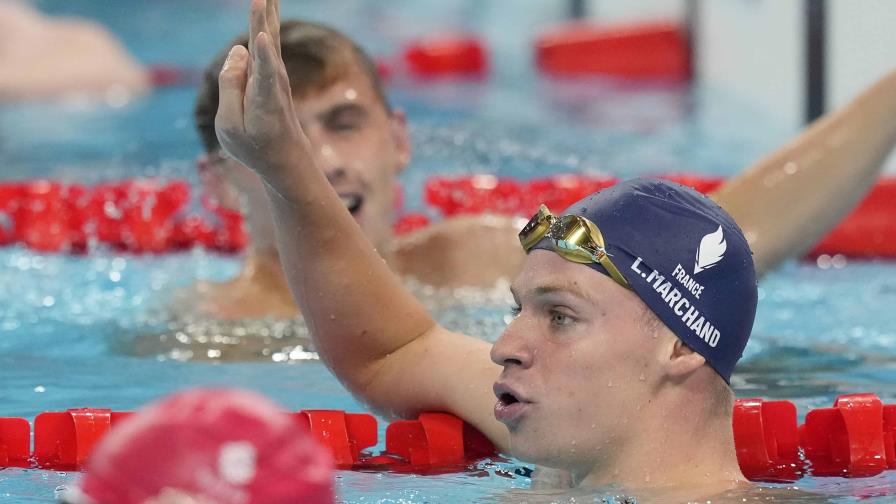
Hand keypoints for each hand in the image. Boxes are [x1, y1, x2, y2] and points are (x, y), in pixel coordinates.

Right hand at [215, 0, 310, 190]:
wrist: (285, 158)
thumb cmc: (255, 147)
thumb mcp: (231, 126)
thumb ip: (230, 88)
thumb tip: (238, 51)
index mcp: (263, 98)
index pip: (264, 72)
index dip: (263, 55)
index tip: (263, 38)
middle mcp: (274, 80)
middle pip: (268, 42)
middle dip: (263, 17)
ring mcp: (276, 74)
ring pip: (270, 36)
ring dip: (268, 12)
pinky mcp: (272, 73)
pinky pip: (268, 42)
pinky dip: (267, 22)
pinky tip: (268, 8)